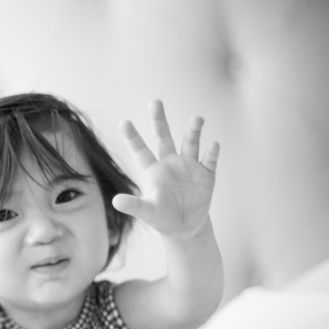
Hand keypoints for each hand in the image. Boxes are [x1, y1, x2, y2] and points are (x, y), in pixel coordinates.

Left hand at [114, 100, 219, 238]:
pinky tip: (214, 145)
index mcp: (153, 170)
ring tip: (197, 119)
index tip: (123, 122)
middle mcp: (170, 163)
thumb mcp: (147, 212)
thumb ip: (134, 206)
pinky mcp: (206, 175)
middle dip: (159, 120)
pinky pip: (210, 160)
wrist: (185, 227)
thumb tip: (115, 201)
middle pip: (164, 137)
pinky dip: (212, 153)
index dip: (132, 137)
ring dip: (193, 131)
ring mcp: (189, 166)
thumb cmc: (162, 218)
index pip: (140, 150)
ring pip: (190, 143)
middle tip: (155, 101)